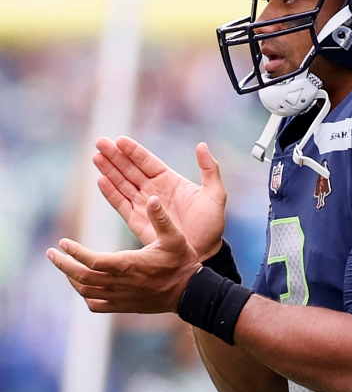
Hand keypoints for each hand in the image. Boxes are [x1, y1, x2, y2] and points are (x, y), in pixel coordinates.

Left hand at [48, 196, 201, 312]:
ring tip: (65, 266)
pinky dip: (86, 296)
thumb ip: (161, 218)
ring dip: (71, 279)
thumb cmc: (183, 263)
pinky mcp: (125, 306)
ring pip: (85, 291)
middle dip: (62, 265)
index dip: (74, 252)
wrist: (191, 293)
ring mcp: (121, 297)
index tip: (63, 242)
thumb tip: (151, 198)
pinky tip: (84, 286)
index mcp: (129, 265)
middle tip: (52, 253)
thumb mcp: (175, 238)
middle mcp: (121, 283)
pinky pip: (96, 306)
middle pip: (81, 277)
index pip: (92, 260)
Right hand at [94, 137, 226, 255]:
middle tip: (100, 142)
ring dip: (109, 170)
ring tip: (97, 156)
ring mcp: (144, 204)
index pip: (147, 161)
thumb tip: (202, 145)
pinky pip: (121, 203)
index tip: (120, 140)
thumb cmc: (211, 224)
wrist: (204, 251)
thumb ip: (210, 170)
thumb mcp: (215, 194)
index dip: (133, 151)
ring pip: (122, 183)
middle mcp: (154, 190)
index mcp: (170, 180)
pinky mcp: (137, 220)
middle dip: (115, 155)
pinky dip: (111, 193)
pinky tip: (101, 180)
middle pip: (130, 169)